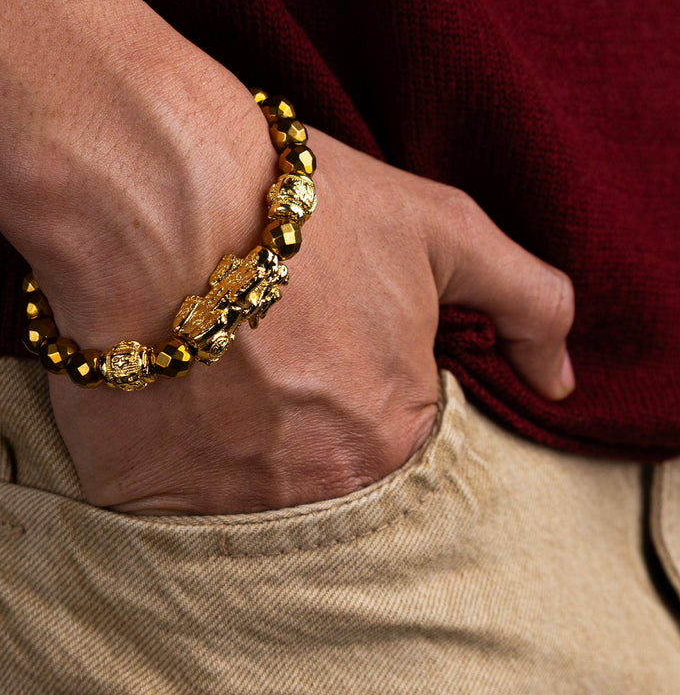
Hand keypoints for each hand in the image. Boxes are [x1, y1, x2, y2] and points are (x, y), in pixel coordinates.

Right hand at [47, 123, 574, 514]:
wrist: (154, 194)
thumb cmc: (297, 207)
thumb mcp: (442, 230)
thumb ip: (526, 302)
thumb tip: (560, 377)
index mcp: (389, 440)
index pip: (391, 453)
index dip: (353, 394)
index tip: (316, 351)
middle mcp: (310, 489)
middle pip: (313, 481)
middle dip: (291, 432)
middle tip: (254, 366)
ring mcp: (215, 499)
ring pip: (234, 498)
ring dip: (225, 451)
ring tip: (203, 378)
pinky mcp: (133, 492)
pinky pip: (158, 500)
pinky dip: (158, 462)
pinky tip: (153, 401)